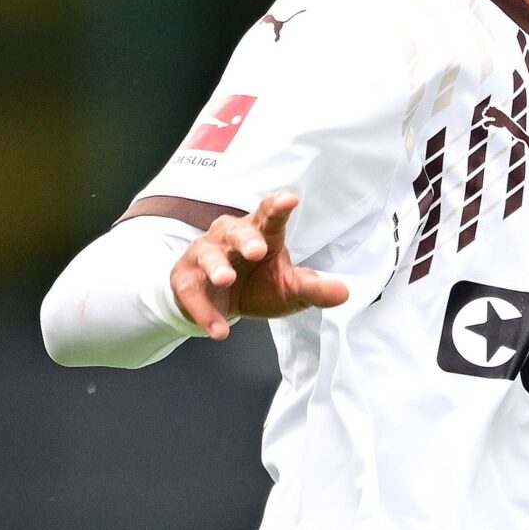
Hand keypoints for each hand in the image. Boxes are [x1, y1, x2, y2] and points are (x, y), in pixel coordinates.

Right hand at [171, 191, 349, 339]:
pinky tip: (218, 329)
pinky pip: (191, 291)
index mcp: (261, 233)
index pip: (270, 215)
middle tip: (257, 250)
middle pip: (237, 230)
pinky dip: (204, 310)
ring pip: (208, 254)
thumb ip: (314, 288)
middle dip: (245, 239)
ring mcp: (204, 254)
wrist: (222, 306)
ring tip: (226, 280)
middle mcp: (230, 237)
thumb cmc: (260, 285)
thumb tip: (344, 293)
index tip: (289, 200)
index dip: (277, 206)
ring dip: (217, 266)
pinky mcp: (184, 278)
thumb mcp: (290, 289)